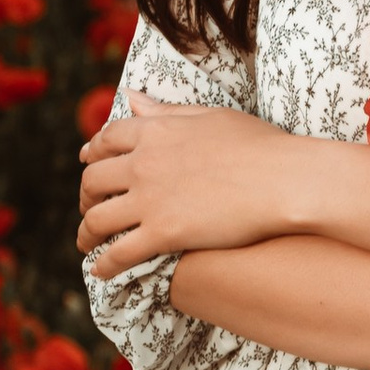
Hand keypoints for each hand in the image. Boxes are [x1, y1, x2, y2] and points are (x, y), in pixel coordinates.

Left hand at [76, 98, 285, 274]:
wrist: (284, 179)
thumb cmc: (258, 145)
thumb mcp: (209, 116)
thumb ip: (165, 111)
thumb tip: (131, 98)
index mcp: (155, 131)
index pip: (106, 140)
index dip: (92, 153)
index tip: (87, 161)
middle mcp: (143, 163)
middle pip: (93, 180)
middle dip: (86, 195)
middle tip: (89, 206)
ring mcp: (150, 199)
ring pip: (97, 219)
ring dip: (86, 233)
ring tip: (87, 244)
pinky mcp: (163, 233)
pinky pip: (119, 253)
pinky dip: (103, 264)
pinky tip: (100, 272)